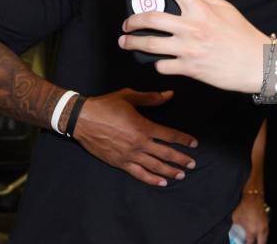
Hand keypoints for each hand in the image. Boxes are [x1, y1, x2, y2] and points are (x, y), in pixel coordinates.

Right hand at [73, 88, 197, 186]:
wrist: (82, 119)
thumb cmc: (106, 105)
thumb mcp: (129, 96)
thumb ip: (151, 98)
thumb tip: (170, 94)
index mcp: (143, 126)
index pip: (169, 135)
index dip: (184, 140)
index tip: (194, 143)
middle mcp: (139, 143)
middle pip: (166, 154)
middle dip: (181, 159)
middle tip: (193, 164)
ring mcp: (129, 155)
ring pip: (154, 166)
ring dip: (170, 171)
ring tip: (181, 175)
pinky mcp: (119, 162)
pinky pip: (138, 173)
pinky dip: (151, 179)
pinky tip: (161, 182)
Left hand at [119, 0, 266, 92]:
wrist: (258, 64)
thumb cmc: (244, 36)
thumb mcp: (226, 9)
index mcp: (201, 9)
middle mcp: (192, 27)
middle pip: (151, 18)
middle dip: (132, 20)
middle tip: (127, 23)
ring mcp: (189, 49)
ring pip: (150, 43)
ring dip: (132, 42)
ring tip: (125, 42)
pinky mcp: (189, 68)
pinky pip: (163, 65)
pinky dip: (157, 63)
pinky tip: (157, 60)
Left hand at [232, 193, 268, 243]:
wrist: (253, 198)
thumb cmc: (243, 207)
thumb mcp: (236, 219)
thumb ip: (236, 229)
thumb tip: (236, 236)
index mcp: (251, 230)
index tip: (245, 243)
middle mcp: (260, 230)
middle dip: (256, 243)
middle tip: (251, 242)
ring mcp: (265, 227)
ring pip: (265, 239)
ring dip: (260, 241)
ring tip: (255, 240)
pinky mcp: (267, 223)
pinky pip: (266, 233)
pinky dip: (263, 236)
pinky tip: (259, 236)